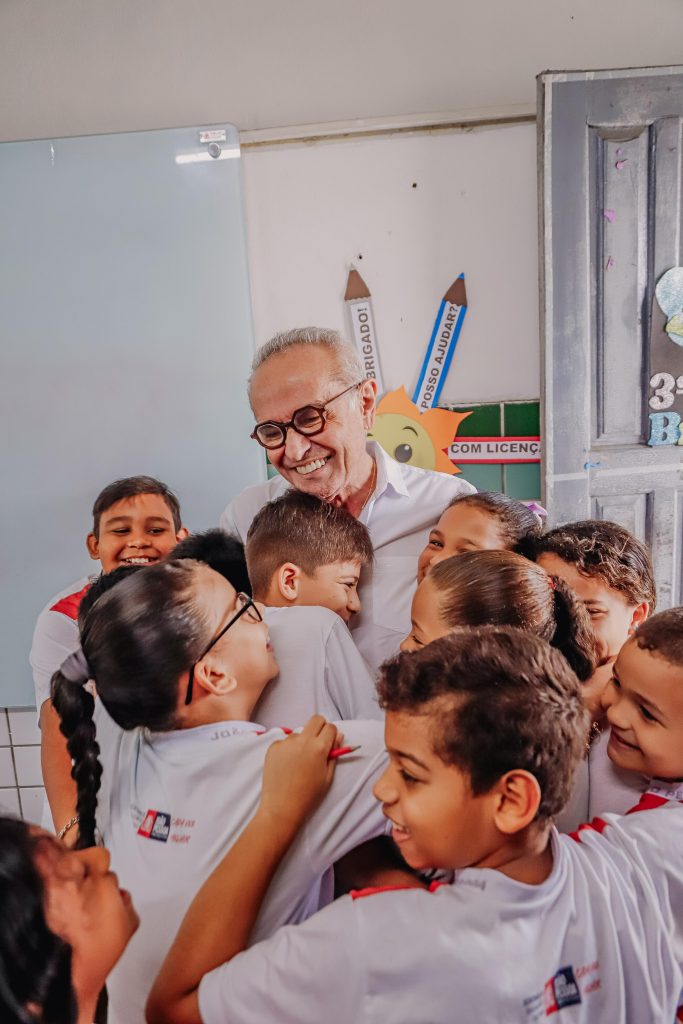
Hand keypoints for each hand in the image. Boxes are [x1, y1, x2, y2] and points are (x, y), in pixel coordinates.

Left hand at [258, 716, 339, 836]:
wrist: (281, 807)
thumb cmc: (308, 795)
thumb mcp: (327, 776)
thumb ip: (334, 753)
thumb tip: (338, 736)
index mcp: (319, 747)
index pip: (331, 727)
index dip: (332, 735)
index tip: (330, 743)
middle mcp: (302, 740)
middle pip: (316, 719)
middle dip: (320, 727)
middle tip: (318, 743)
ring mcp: (286, 742)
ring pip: (299, 732)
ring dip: (302, 740)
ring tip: (299, 762)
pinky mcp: (273, 747)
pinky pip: (285, 741)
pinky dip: (288, 749)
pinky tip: (287, 765)